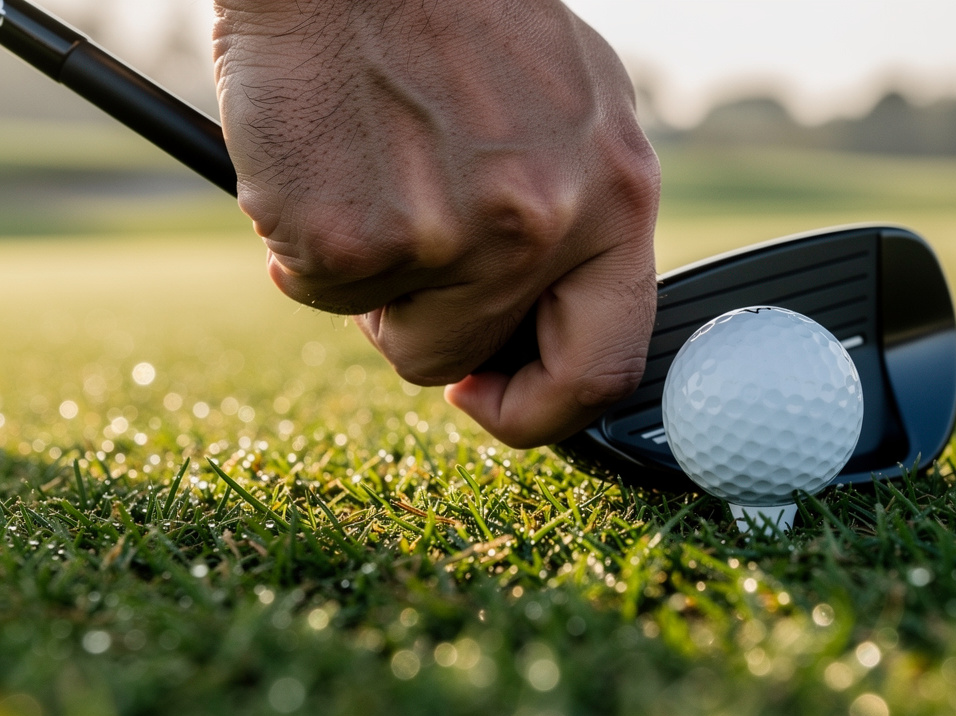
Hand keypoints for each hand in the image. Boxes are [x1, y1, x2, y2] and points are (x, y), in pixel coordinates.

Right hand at [211, 0, 659, 447]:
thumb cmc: (462, 11)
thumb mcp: (573, 105)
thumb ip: (581, 215)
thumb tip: (551, 320)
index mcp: (616, 194)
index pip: (606, 365)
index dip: (542, 404)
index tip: (490, 389)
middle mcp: (544, 224)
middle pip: (473, 357)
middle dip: (429, 328)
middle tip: (403, 256)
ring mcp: (448, 235)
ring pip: (391, 329)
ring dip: (370, 277)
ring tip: (367, 172)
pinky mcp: (351, 235)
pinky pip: (317, 289)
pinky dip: (306, 242)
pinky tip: (323, 157)